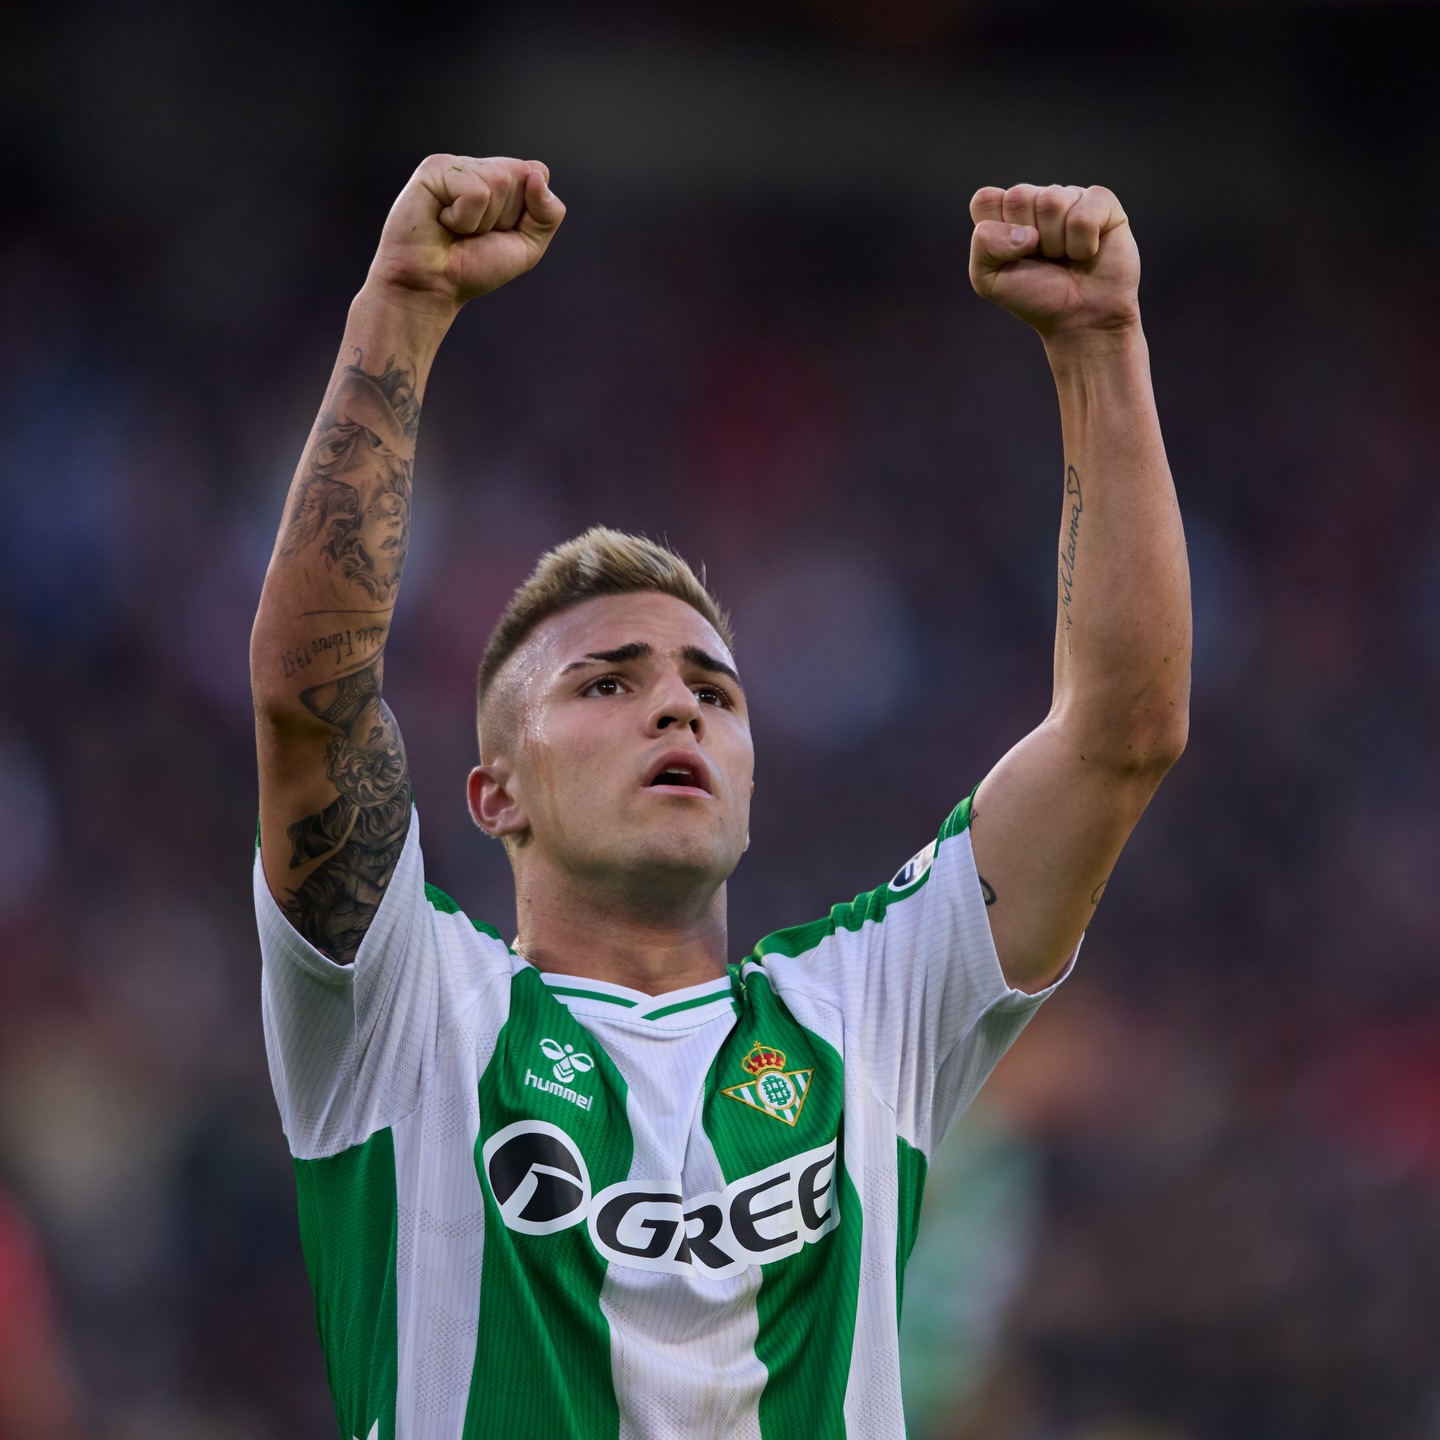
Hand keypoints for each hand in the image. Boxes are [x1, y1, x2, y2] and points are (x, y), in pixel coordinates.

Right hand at [365, 154, 565, 310]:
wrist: (433, 286)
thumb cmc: (473, 267)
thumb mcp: (527, 247)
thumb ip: (548, 214)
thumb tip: (537, 175)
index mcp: (501, 179)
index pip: (539, 173)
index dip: (528, 210)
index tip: (500, 231)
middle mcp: (479, 167)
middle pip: (522, 177)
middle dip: (505, 217)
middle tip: (473, 233)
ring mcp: (456, 165)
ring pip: (500, 182)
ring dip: (483, 221)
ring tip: (456, 229)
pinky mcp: (434, 169)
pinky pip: (475, 192)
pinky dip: (464, 219)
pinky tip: (442, 222)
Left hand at [968, 185, 1138, 340]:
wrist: (1079, 320)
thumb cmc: (1035, 297)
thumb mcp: (989, 280)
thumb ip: (984, 245)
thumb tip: (1026, 232)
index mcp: (1006, 213)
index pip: (986, 199)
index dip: (995, 232)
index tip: (1011, 256)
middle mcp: (1037, 199)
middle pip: (1018, 197)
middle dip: (1026, 240)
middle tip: (1042, 258)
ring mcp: (1070, 197)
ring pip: (1051, 202)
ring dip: (1056, 244)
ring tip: (1064, 257)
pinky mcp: (1102, 203)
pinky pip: (1084, 215)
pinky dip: (1083, 245)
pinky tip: (1087, 253)